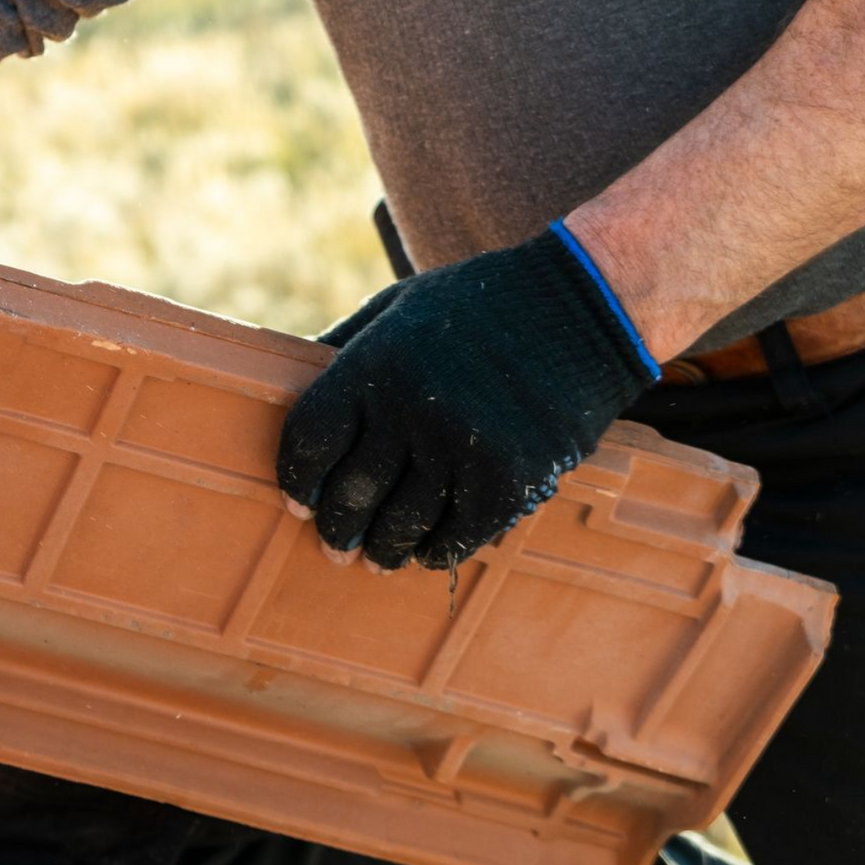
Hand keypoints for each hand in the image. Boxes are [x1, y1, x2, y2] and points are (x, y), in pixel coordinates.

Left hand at [276, 222, 659, 570]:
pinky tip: (427, 552)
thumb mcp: (396, 309)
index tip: (297, 502)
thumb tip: (282, 380)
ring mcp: (460, 446)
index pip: (309, 441)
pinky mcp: (509, 478)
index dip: (296, 480)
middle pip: (350, 493)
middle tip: (334, 546)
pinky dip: (436, 551)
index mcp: (373, 363)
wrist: (582, 306)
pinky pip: (457, 536)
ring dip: (383, 550)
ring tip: (377, 558)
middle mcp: (411, 407)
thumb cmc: (475, 306)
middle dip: (337, 530)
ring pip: (401, 524)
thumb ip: (343, 349)